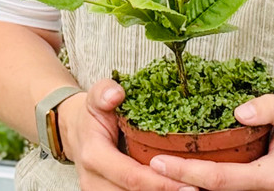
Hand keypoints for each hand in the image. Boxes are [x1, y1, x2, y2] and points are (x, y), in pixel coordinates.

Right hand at [58, 77, 192, 190]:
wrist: (75, 132)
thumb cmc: (92, 116)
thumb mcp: (96, 97)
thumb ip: (104, 92)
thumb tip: (116, 94)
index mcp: (94, 156)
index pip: (131, 176)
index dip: (160, 182)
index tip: (189, 183)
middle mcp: (94, 181)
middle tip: (197, 189)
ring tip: (192, 189)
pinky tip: (174, 188)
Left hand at [145, 95, 273, 190]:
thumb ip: (271, 108)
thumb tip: (240, 108)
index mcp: (266, 179)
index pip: (216, 179)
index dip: (184, 172)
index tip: (157, 162)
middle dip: (175, 182)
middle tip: (141, 166)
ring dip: (186, 182)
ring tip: (153, 165)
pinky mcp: (255, 189)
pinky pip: (224, 187)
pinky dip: (201, 179)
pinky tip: (182, 166)